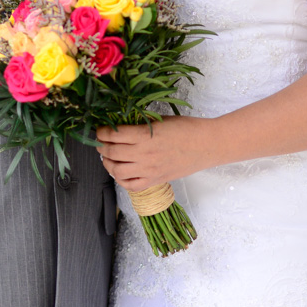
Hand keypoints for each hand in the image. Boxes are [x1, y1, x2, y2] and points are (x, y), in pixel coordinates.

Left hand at [96, 116, 217, 191]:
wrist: (207, 145)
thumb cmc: (186, 128)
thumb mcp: (160, 120)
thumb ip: (140, 124)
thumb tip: (121, 125)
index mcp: (145, 136)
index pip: (113, 135)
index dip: (102, 132)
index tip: (100, 130)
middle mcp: (144, 154)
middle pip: (111, 152)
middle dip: (101, 146)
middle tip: (100, 142)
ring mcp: (149, 170)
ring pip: (117, 171)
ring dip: (107, 163)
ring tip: (108, 157)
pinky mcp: (156, 180)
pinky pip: (131, 185)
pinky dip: (121, 180)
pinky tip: (120, 172)